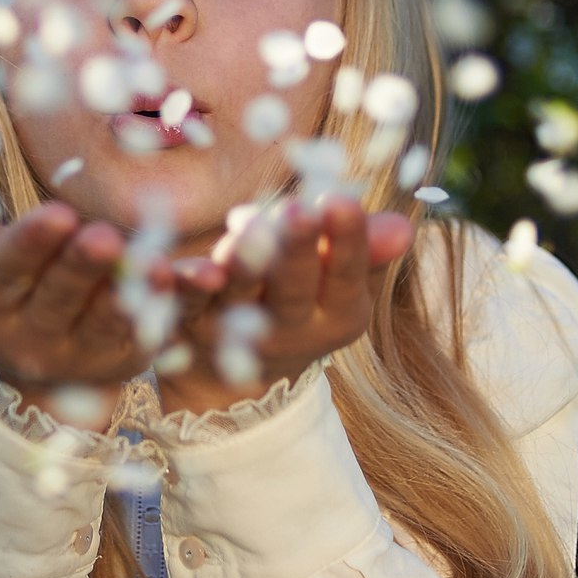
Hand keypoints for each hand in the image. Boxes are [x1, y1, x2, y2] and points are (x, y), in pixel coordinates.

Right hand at [0, 201, 197, 397]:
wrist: (26, 361)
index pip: (6, 273)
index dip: (30, 245)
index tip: (58, 214)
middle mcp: (30, 340)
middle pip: (59, 299)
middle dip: (83, 267)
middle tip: (105, 238)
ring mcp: (79, 356)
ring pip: (108, 323)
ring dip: (134, 294)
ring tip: (156, 266)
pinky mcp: (125, 360)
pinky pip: (155, 328)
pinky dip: (180, 302)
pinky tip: (204, 277)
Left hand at [158, 195, 413, 412]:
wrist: (231, 376)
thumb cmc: (301, 300)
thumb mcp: (338, 282)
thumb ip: (366, 252)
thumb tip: (403, 228)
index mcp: (335, 315)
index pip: (345, 277)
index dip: (345, 242)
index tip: (343, 201)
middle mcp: (288, 329)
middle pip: (293, 288)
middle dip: (297, 249)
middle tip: (299, 210)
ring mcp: (235, 332)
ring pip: (239, 295)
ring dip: (243, 264)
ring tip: (246, 227)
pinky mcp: (186, 327)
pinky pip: (183, 305)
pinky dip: (180, 286)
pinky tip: (174, 267)